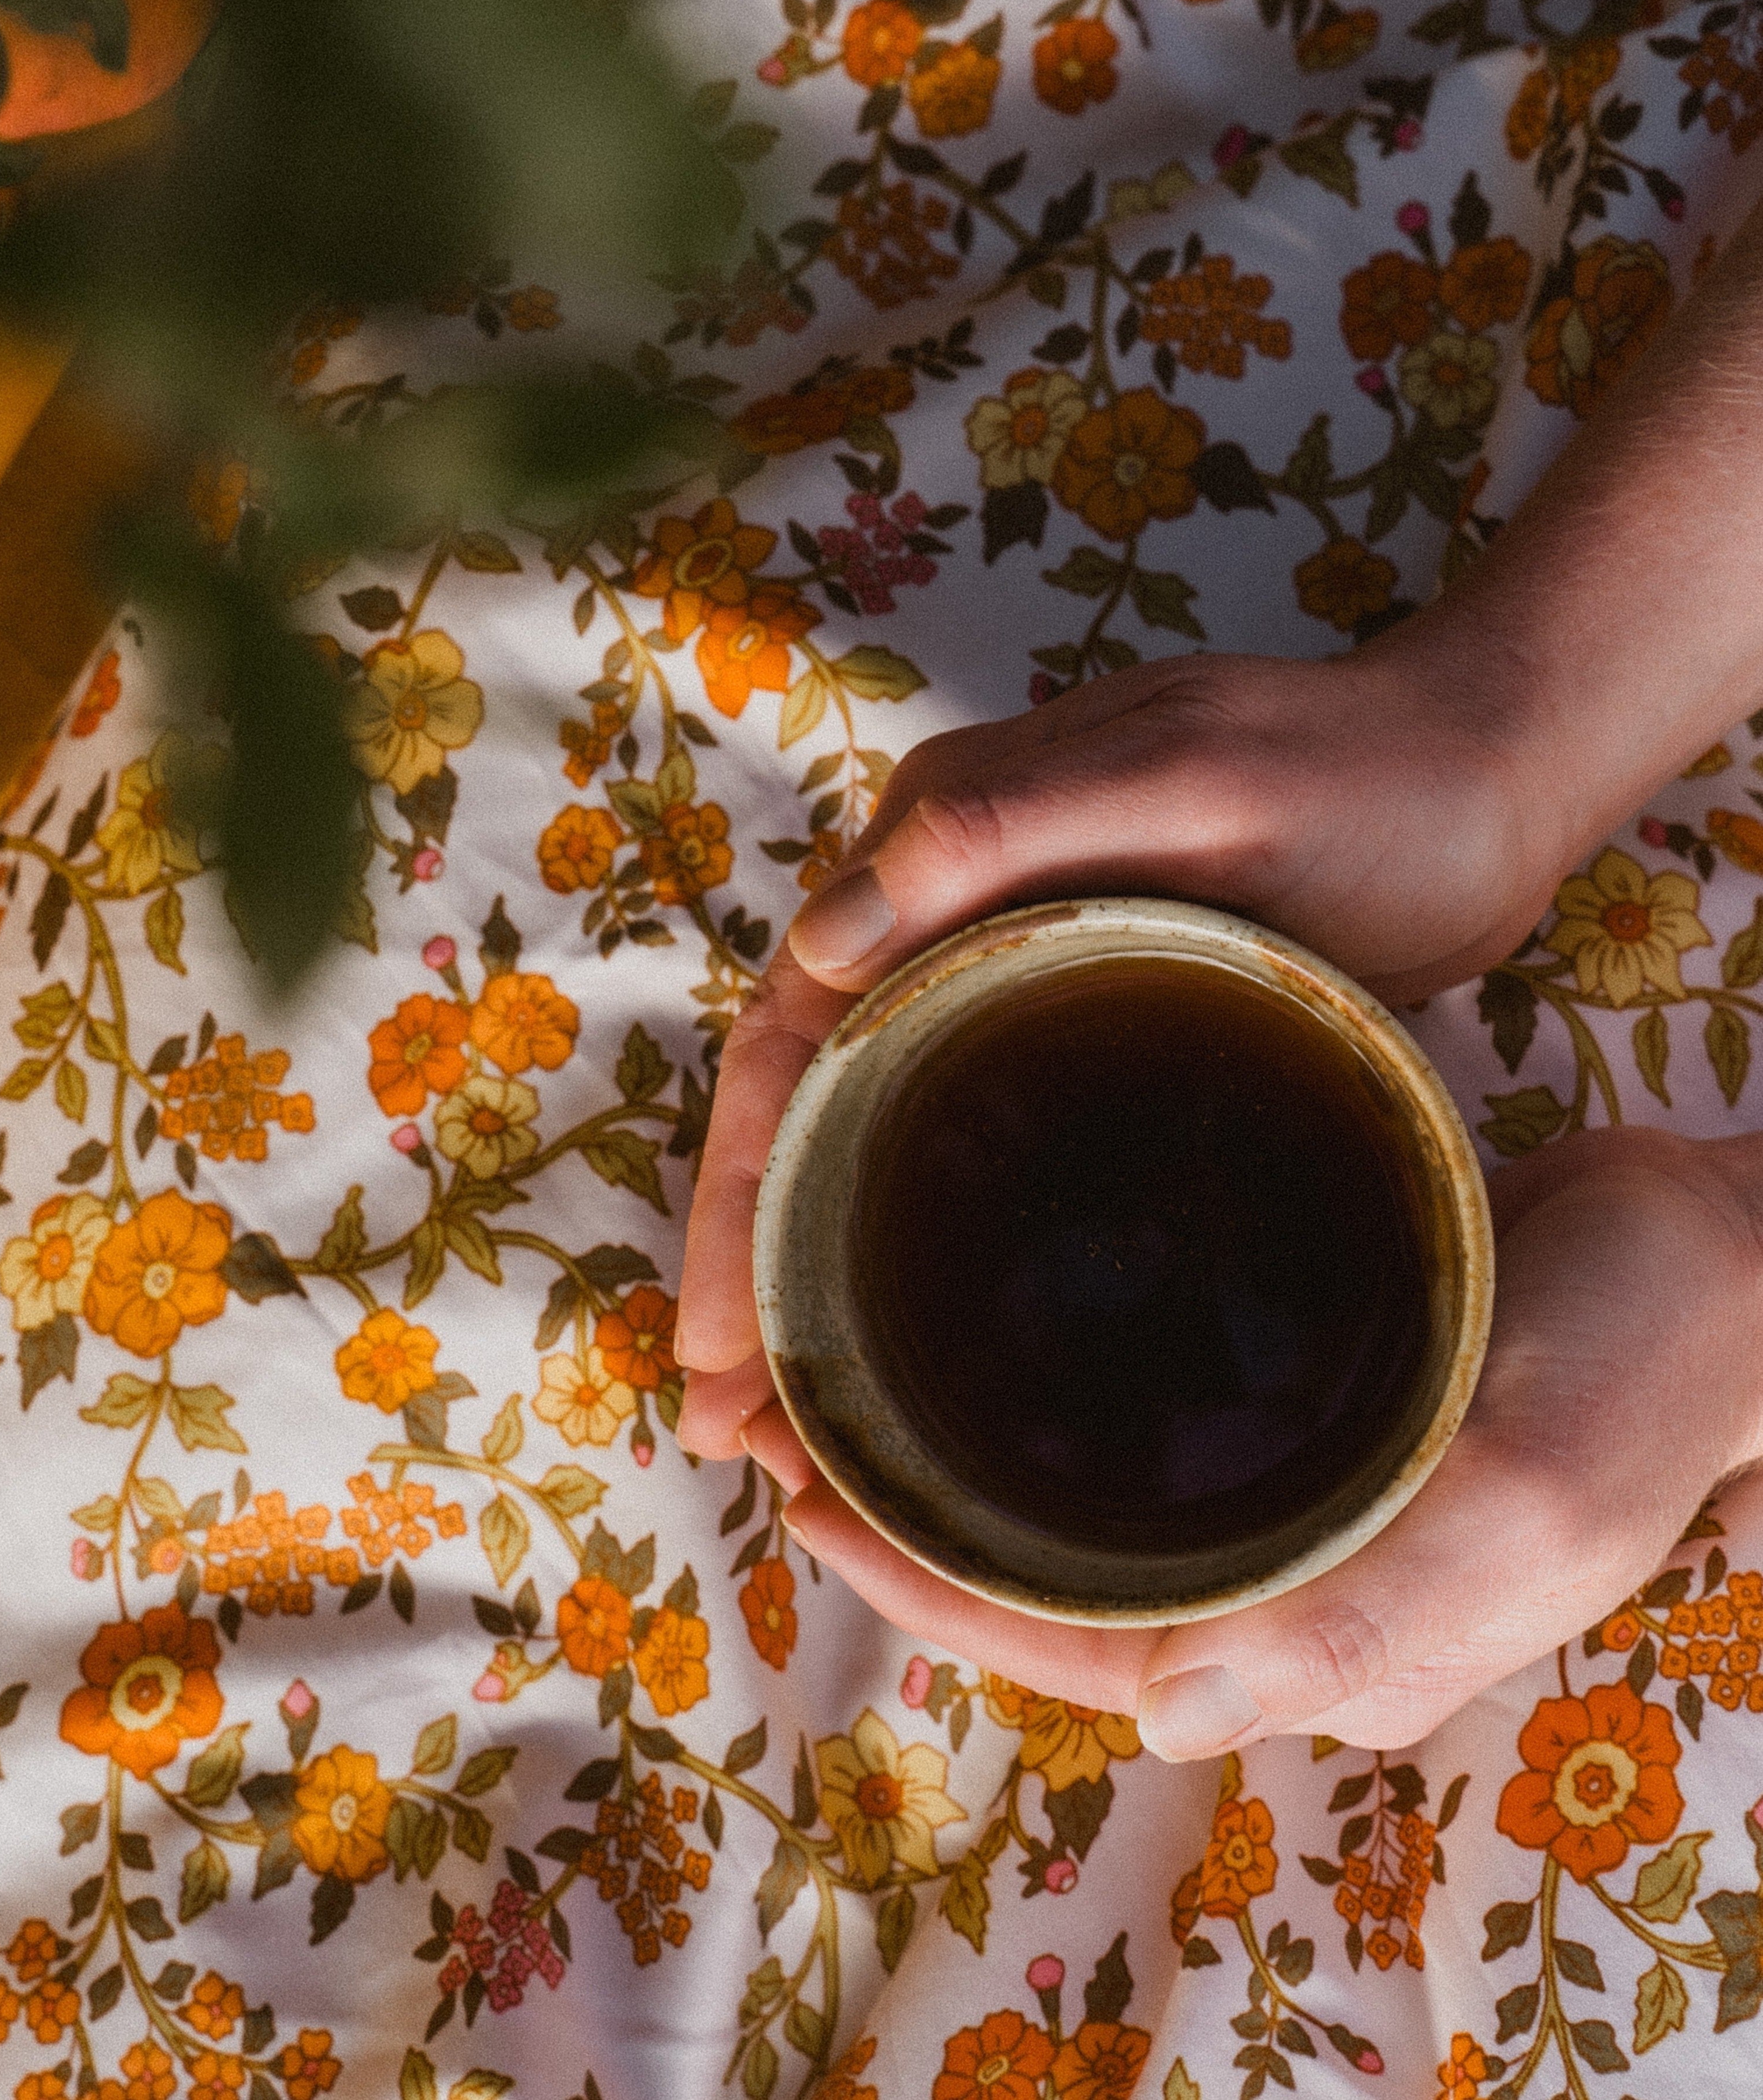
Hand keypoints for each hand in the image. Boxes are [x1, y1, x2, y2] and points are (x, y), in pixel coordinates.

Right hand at [678, 640, 1567, 1464]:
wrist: (1489, 780)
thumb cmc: (1362, 779)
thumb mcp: (1194, 780)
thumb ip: (1004, 824)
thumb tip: (819, 937)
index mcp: (934, 848)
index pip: (792, 1034)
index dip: (739, 1193)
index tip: (718, 1344)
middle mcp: (941, 914)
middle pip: (806, 1103)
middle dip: (752, 1263)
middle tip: (727, 1426)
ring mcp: (1007, 973)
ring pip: (868, 1133)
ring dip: (814, 1270)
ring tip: (785, 1427)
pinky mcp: (1076, 1025)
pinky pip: (957, 1141)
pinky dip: (911, 1242)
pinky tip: (907, 1346)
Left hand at [715, 1125, 1762, 1756]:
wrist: (1718, 1255)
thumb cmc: (1636, 1367)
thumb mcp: (1529, 1494)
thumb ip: (1367, 1612)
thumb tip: (1177, 1715)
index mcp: (1325, 1641)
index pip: (1082, 1647)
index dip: (931, 1589)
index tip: (806, 1501)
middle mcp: (1287, 1585)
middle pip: (1055, 1581)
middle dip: (912, 1524)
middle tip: (782, 1425)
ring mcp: (1291, 1502)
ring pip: (1080, 1508)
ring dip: (956, 1460)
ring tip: (837, 1382)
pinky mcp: (1294, 1411)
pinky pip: (1131, 1430)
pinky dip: (1033, 1397)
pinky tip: (961, 1324)